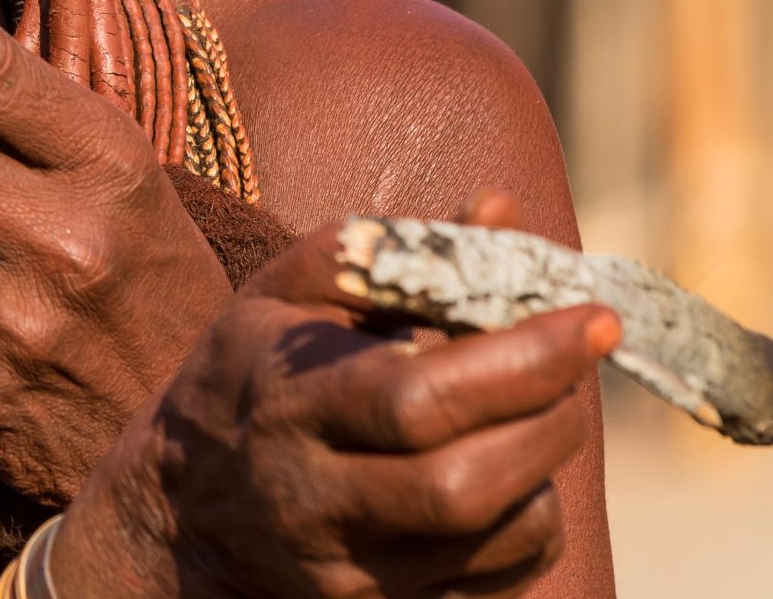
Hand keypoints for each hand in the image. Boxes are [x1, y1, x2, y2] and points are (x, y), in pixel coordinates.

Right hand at [48, 191, 613, 598]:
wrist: (180, 514)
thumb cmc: (247, 376)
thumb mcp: (285, 294)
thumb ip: (392, 249)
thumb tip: (500, 210)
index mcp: (287, 404)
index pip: (419, 399)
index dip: (521, 361)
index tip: (592, 318)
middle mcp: (315, 499)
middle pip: (465, 484)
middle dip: (550, 419)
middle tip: (573, 365)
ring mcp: (351, 572)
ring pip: (498, 538)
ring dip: (546, 468)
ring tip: (529, 415)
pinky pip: (500, 580)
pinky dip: (530, 521)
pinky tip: (505, 474)